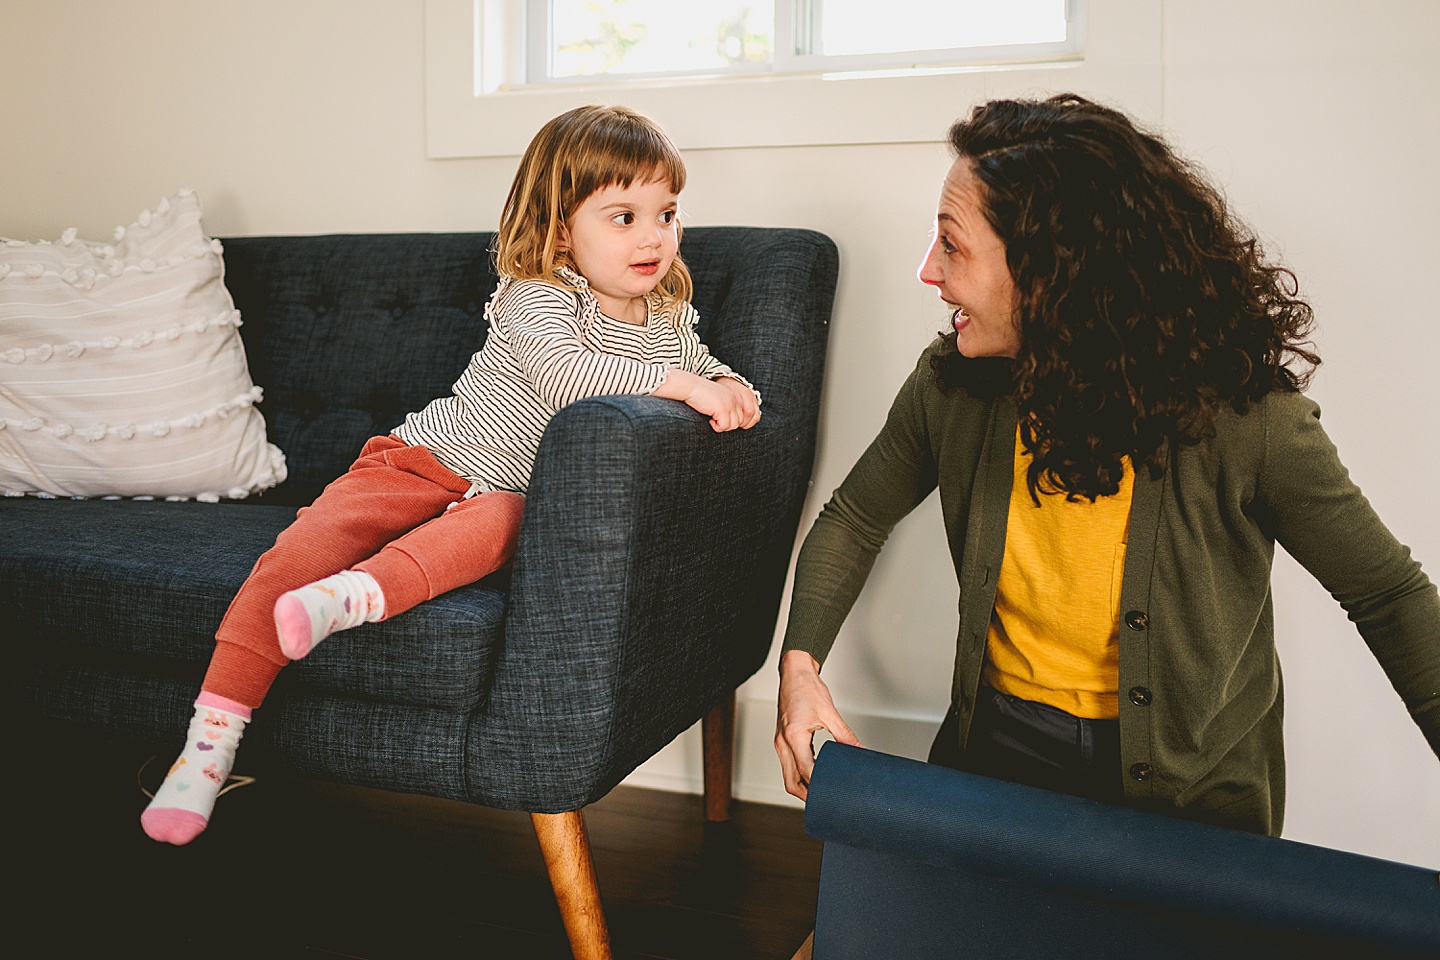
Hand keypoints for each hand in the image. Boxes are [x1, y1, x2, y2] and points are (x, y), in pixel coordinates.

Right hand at [656, 370, 760, 431]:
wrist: (690, 387)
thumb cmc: (698, 395)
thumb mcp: (716, 400)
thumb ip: (725, 407)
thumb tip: (729, 423)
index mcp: (733, 396)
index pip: (741, 415)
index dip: (730, 421)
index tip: (718, 419)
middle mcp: (734, 400)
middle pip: (738, 421)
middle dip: (726, 425)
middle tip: (714, 421)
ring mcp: (729, 404)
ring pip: (733, 425)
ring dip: (722, 426)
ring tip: (712, 420)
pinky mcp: (723, 409)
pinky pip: (724, 426)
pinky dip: (716, 427)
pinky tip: (709, 420)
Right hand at [774, 649, 861, 800]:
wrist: (794, 672)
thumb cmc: (807, 688)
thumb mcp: (829, 712)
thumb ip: (844, 735)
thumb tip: (858, 750)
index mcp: (793, 736)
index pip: (805, 770)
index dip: (818, 784)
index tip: (832, 791)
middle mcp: (782, 741)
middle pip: (790, 780)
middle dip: (805, 794)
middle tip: (823, 801)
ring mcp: (780, 741)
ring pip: (787, 774)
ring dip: (801, 785)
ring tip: (819, 791)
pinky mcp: (782, 738)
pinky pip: (788, 763)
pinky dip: (798, 773)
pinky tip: (813, 773)